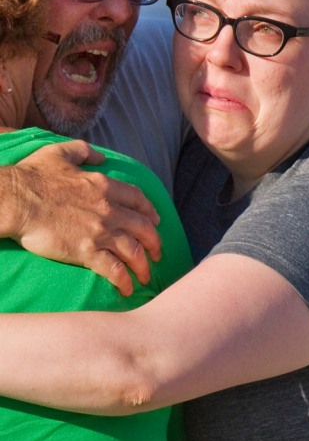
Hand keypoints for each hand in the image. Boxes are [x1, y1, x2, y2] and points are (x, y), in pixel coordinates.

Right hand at [4, 139, 160, 295]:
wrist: (17, 200)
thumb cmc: (34, 176)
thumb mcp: (61, 153)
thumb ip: (84, 152)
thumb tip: (100, 157)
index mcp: (105, 186)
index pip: (138, 199)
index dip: (150, 211)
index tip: (155, 221)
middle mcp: (109, 209)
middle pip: (143, 227)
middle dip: (155, 242)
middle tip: (158, 253)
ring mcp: (100, 232)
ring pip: (134, 251)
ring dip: (143, 265)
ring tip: (145, 276)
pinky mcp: (87, 252)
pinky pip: (114, 269)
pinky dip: (124, 280)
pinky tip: (126, 289)